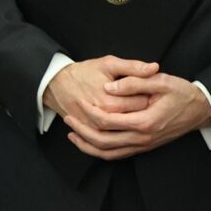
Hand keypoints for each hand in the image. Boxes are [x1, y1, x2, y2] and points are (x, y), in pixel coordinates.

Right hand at [42, 55, 159, 143]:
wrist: (56, 84)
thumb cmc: (83, 72)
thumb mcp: (108, 64)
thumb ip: (133, 67)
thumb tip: (154, 67)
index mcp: (110, 102)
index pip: (141, 105)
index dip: (151, 97)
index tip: (153, 91)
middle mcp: (102, 119)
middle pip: (133, 121)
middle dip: (143, 112)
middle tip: (149, 104)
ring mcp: (95, 130)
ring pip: (120, 137)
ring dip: (132, 129)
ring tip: (138, 117)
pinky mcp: (89, 135)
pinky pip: (105, 147)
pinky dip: (119, 142)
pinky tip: (125, 133)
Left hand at [65, 71, 210, 159]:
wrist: (201, 110)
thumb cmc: (183, 93)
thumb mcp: (161, 81)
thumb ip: (133, 82)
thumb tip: (109, 87)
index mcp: (145, 121)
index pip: (108, 121)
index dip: (90, 113)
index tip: (79, 102)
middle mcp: (143, 138)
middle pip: (103, 141)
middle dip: (82, 131)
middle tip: (68, 118)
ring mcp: (144, 145)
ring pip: (108, 153)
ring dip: (87, 145)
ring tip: (72, 134)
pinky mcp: (144, 147)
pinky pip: (117, 155)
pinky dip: (100, 151)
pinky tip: (90, 143)